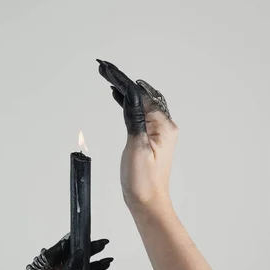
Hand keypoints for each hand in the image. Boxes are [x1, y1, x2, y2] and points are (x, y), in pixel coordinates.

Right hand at [97, 59, 177, 211]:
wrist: (147, 201)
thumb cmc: (143, 180)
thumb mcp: (137, 146)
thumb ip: (135, 119)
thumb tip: (131, 96)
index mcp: (163, 126)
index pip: (140, 95)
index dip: (122, 81)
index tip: (108, 69)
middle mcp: (163, 126)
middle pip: (142, 95)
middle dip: (124, 82)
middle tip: (105, 69)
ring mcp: (157, 132)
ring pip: (140, 103)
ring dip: (125, 91)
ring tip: (108, 78)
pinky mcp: (149, 138)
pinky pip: (139, 114)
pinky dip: (128, 104)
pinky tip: (118, 97)